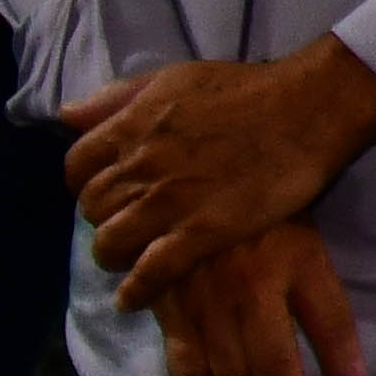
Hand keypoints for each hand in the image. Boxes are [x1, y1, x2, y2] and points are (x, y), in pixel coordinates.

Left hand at [62, 40, 375, 305]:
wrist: (308, 109)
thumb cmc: (247, 89)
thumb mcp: (175, 78)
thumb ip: (119, 97)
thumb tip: (68, 115)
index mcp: (133, 126)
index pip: (76, 166)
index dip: (85, 183)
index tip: (106, 190)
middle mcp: (141, 165)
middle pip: (92, 208)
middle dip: (103, 218)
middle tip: (125, 223)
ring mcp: (170, 201)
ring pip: (111, 243)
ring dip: (113, 255)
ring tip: (128, 261)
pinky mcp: (202, 232)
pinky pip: (150, 271)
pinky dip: (136, 289)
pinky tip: (134, 298)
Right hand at [148, 222, 369, 375]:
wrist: (187, 173)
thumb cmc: (261, 202)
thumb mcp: (302, 222)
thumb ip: (317, 273)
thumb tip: (342, 332)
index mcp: (298, 257)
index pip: (330, 321)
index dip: (343, 367)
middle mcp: (254, 283)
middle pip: (275, 364)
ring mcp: (208, 297)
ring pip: (228, 374)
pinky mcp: (170, 306)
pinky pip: (185, 366)